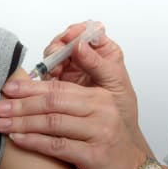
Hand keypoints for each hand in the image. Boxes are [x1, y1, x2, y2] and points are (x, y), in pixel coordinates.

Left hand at [0, 74, 143, 168]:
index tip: (8, 87)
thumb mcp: (93, 118)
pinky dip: (34, 141)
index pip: (59, 86)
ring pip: (52, 122)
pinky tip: (18, 138)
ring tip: (2, 123)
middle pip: (53, 101)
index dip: (30, 86)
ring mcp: (100, 131)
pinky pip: (57, 146)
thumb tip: (31, 96)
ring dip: (22, 122)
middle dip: (21, 103)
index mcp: (99, 96)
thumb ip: (70, 105)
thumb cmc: (108, 146)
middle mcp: (101, 109)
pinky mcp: (95, 155)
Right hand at [41, 22, 143, 142]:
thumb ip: (98, 63)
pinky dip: (46, 73)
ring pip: (55, 54)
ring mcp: (71, 68)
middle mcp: (85, 56)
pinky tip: (49, 78)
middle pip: (67, 40)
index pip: (88, 31)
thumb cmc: (121, 108)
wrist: (114, 137)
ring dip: (51, 58)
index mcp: (104, 51)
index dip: (77, 31)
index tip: (71, 37)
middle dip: (60, 45)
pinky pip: (48, 71)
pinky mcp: (59, 82)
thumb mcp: (115, 83)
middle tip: (57, 53)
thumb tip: (80, 44)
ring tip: (54, 69)